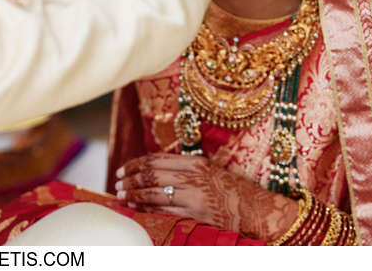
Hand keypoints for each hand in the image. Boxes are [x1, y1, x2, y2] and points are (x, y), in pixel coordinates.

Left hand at [114, 152, 297, 239]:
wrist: (254, 208)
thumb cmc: (229, 189)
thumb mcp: (207, 169)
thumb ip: (182, 167)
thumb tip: (152, 168)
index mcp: (194, 162)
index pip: (155, 160)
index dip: (134, 164)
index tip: (122, 170)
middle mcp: (193, 176)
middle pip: (151, 175)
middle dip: (130, 180)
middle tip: (117, 184)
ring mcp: (194, 195)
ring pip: (154, 193)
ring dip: (134, 194)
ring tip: (121, 196)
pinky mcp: (196, 213)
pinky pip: (164, 210)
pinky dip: (147, 208)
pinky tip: (136, 208)